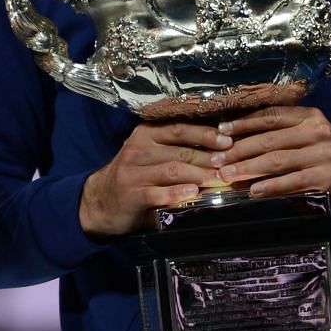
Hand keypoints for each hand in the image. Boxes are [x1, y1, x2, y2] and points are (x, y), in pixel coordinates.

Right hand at [78, 121, 231, 237]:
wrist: (101, 201)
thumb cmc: (135, 176)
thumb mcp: (150, 155)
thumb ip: (176, 150)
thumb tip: (218, 149)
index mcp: (145, 134)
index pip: (179, 128)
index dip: (205, 134)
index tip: (228, 140)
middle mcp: (137, 149)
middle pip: (180, 151)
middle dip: (208, 157)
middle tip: (230, 164)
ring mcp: (132, 172)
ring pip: (172, 170)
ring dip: (198, 174)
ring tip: (219, 179)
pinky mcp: (131, 195)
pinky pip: (157, 193)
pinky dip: (176, 193)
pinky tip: (193, 194)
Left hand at [210, 105, 330, 215]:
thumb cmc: (326, 157)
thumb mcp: (309, 137)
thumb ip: (282, 134)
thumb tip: (237, 140)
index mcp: (310, 116)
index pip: (271, 115)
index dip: (244, 123)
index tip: (220, 131)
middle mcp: (318, 131)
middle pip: (270, 139)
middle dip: (239, 150)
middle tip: (216, 160)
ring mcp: (324, 154)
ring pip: (277, 160)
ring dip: (248, 169)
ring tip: (227, 176)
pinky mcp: (328, 176)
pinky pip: (292, 181)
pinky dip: (271, 186)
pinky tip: (253, 191)